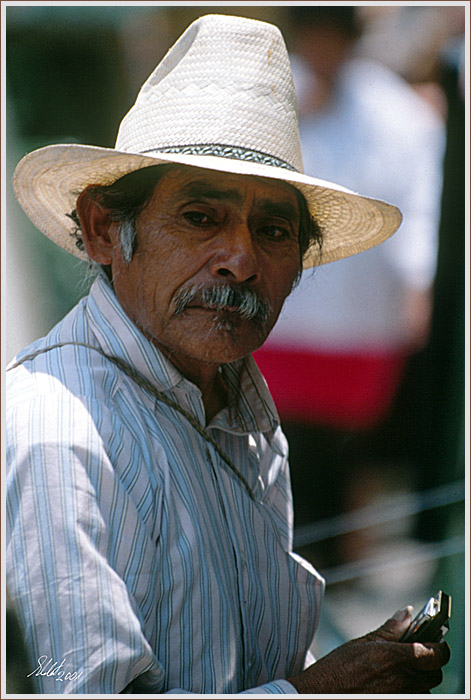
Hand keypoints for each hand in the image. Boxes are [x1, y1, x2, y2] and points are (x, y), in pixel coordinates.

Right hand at [288, 606, 449, 693]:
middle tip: (416, 653)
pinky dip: (408, 689)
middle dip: (430, 663)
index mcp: (394, 658)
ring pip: (424, 688)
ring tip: (400, 669)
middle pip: (435, 673)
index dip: (440, 647)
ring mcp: (400, 696)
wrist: (322, 693)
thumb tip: (406, 612)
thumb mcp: (364, 642)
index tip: (436, 641)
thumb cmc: (338, 668)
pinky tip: (392, 681)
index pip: (435, 654)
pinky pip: (411, 696)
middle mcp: (402, 680)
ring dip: (418, 678)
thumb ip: (390, 628)